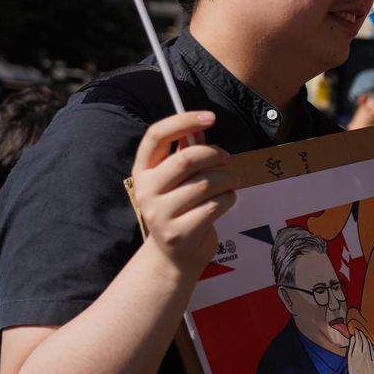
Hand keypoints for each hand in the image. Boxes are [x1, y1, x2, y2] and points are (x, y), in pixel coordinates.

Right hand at [130, 111, 236, 270]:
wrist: (174, 257)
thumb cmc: (181, 209)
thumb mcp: (176, 180)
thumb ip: (186, 154)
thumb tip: (201, 127)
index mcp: (142, 171)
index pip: (156, 135)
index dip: (183, 121)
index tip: (210, 116)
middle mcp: (146, 191)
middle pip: (187, 159)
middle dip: (216, 155)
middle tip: (227, 160)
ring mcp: (160, 214)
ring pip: (207, 183)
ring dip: (228, 178)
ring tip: (230, 182)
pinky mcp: (180, 233)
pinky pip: (216, 205)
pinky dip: (229, 198)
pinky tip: (226, 201)